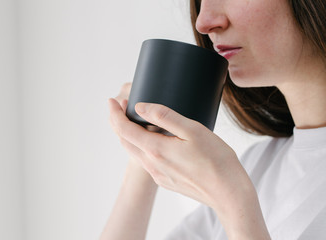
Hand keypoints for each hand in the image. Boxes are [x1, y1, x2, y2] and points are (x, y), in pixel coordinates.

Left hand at [108, 99, 255, 210]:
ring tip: (133, 119)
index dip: (114, 113)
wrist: (228, 193)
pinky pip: (145, 160)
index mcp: (156, 149)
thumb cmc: (216, 160)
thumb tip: (140, 107)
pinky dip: (140, 145)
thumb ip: (164, 117)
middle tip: (121, 106)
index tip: (112, 101)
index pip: (124, 129)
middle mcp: (152, 164)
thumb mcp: (193, 130)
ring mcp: (158, 174)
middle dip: (118, 122)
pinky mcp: (165, 180)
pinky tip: (152, 139)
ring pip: (134, 151)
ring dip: (128, 134)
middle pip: (124, 141)